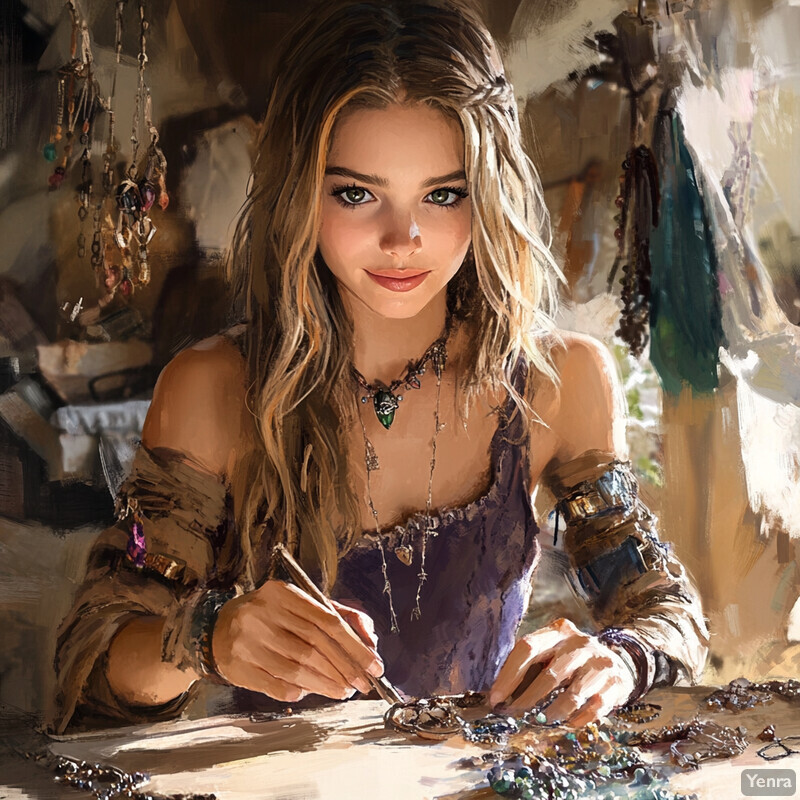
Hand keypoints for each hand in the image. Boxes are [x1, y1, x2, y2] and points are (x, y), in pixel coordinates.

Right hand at [211, 580, 383, 701]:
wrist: (220, 628)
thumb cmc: (272, 616)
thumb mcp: (301, 604)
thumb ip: (338, 615)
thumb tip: (369, 640)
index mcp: (283, 593)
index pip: (328, 620)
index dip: (354, 646)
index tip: (373, 664)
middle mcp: (264, 614)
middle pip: (314, 646)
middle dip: (344, 668)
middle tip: (361, 683)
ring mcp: (248, 642)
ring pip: (298, 668)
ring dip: (327, 683)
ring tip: (344, 690)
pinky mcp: (238, 668)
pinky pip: (276, 685)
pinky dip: (299, 692)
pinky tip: (312, 692)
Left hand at [488, 618, 635, 726]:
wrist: (619, 661)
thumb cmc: (571, 660)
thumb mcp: (551, 652)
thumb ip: (528, 667)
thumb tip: (497, 697)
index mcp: (558, 631)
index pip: (528, 648)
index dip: (509, 675)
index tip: (495, 699)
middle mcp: (580, 643)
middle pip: (549, 675)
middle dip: (527, 699)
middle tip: (514, 715)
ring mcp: (600, 663)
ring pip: (571, 696)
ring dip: (552, 713)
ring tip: (540, 721)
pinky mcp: (616, 684)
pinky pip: (593, 709)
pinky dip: (577, 720)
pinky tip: (567, 723)